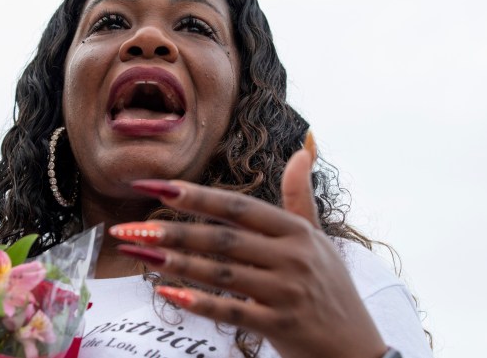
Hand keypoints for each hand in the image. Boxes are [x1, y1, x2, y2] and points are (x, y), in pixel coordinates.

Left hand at [110, 144, 387, 357]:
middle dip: (172, 230)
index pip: (238, 207)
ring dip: (176, 262)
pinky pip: (232, 312)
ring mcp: (286, 292)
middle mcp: (292, 257)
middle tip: (129, 227)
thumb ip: (300, 196)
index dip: (195, 196)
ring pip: (221, 273)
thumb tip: (302, 149)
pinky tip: (166, 293)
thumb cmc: (330, 287)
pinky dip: (199, 302)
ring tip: (139, 252)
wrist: (357, 347)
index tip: (156, 186)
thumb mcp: (317, 237)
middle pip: (222, 238)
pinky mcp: (280, 325)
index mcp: (295, 231)